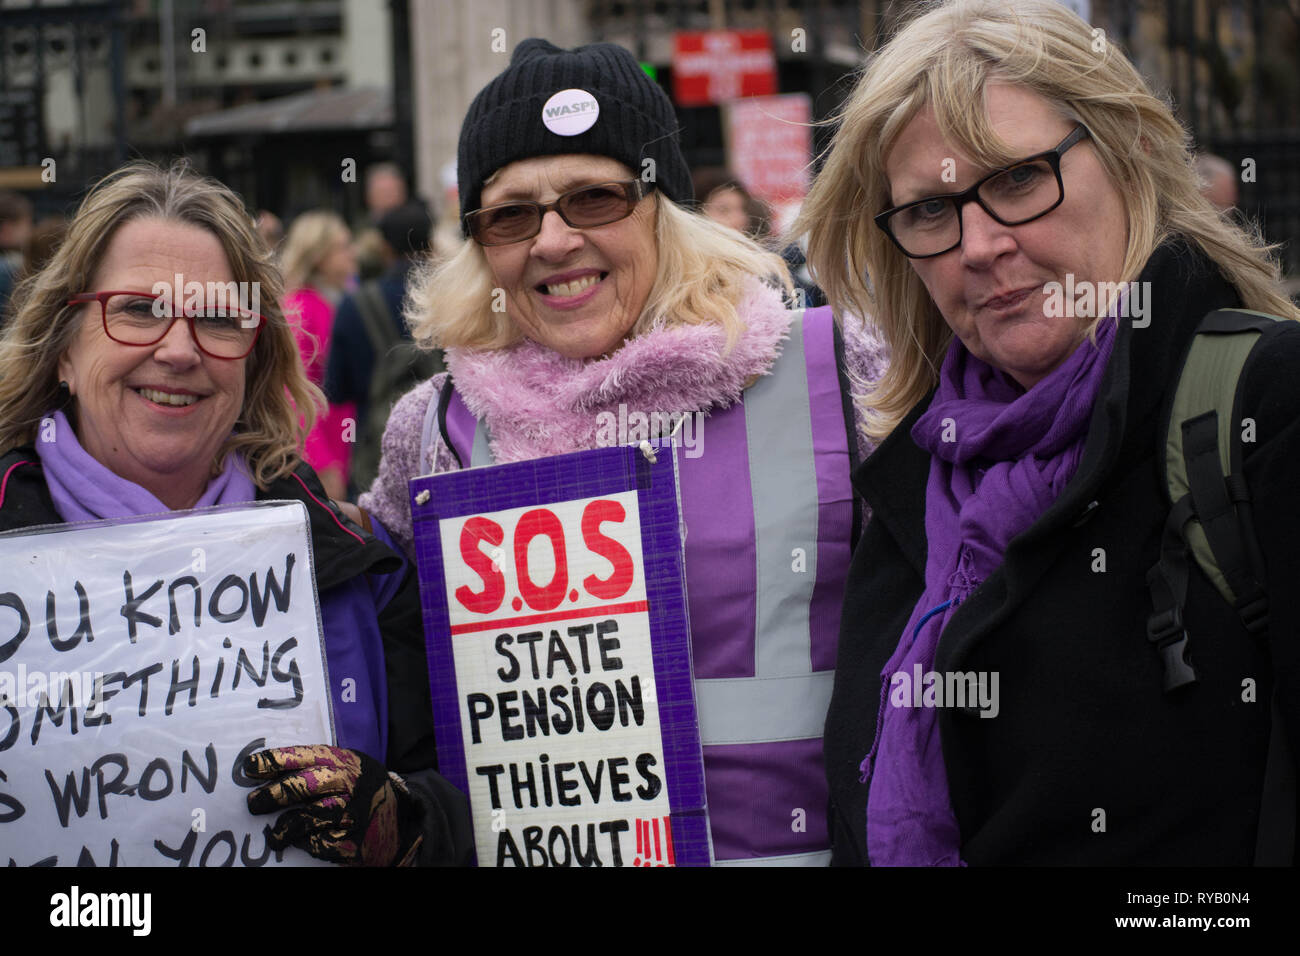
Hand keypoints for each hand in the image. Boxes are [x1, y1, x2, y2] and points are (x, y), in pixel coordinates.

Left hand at [244, 744, 422, 865]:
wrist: (400, 821)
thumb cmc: (363, 792)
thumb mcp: (350, 768)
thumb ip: (319, 767)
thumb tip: (268, 774)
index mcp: (345, 762)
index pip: (302, 757)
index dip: (272, 762)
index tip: (249, 768)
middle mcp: (348, 785)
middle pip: (298, 787)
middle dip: (270, 796)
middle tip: (253, 803)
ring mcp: (349, 814)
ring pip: (302, 819)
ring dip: (284, 827)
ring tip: (276, 833)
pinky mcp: (349, 842)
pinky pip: (314, 843)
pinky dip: (307, 843)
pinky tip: (309, 841)